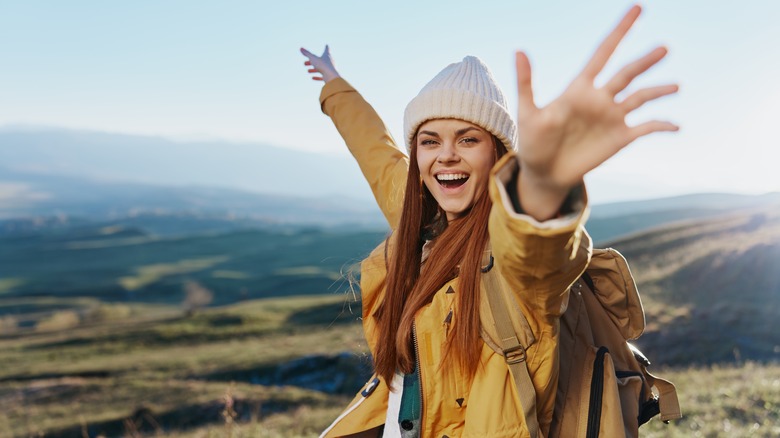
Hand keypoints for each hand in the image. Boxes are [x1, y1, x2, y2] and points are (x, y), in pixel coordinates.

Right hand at [300, 45, 340, 82]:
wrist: (331, 76)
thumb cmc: (323, 65)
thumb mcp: (313, 58)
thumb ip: (307, 54)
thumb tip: (301, 48)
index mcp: (327, 55)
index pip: (326, 50)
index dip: (326, 47)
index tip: (327, 45)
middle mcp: (330, 62)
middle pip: (320, 60)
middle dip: (312, 61)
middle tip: (305, 63)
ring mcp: (330, 69)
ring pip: (321, 68)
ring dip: (314, 69)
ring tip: (308, 71)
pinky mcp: (329, 76)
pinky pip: (322, 76)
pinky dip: (317, 76)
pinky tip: (312, 77)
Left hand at [515, 5, 677, 218]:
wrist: (543, 173)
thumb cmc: (532, 142)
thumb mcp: (528, 113)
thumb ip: (527, 82)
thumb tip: (519, 50)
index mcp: (580, 88)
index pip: (603, 52)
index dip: (620, 31)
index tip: (637, 8)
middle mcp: (600, 99)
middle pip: (627, 73)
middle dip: (645, 61)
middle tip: (664, 47)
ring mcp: (612, 117)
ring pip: (641, 97)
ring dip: (658, 91)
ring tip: (676, 86)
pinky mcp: (620, 138)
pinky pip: (646, 128)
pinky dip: (661, 125)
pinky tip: (676, 125)